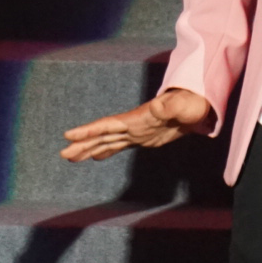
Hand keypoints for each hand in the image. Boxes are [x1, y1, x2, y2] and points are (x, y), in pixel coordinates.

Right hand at [60, 87, 213, 161]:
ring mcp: (136, 131)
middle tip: (63, 154)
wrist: (198, 105)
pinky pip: (118, 145)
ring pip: (107, 141)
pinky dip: (105, 151)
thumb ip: (171, 106)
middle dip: (82, 144)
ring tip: (70, 158)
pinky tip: (95, 157)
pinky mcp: (143, 138)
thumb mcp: (183, 106)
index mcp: (136, 118)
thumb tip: (159, 106)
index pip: (107, 125)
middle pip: (102, 135)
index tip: (68, 135)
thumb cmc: (192, 104)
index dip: (87, 131)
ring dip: (89, 149)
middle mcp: (132, 125)